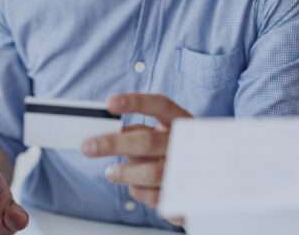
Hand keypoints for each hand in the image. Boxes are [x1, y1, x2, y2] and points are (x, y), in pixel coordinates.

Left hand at [81, 93, 191, 223]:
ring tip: (111, 171)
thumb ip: (139, 132)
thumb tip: (110, 133)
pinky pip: (155, 197)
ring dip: (124, 172)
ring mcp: (189, 171)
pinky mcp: (186, 197)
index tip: (109, 102)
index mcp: (182, 122)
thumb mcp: (161, 136)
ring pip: (150, 172)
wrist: (209, 184)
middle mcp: (187, 144)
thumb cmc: (172, 153)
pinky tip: (136, 186)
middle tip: (89, 146)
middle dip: (114, 143)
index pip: (161, 105)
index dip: (136, 102)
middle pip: (148, 141)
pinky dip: (139, 191)